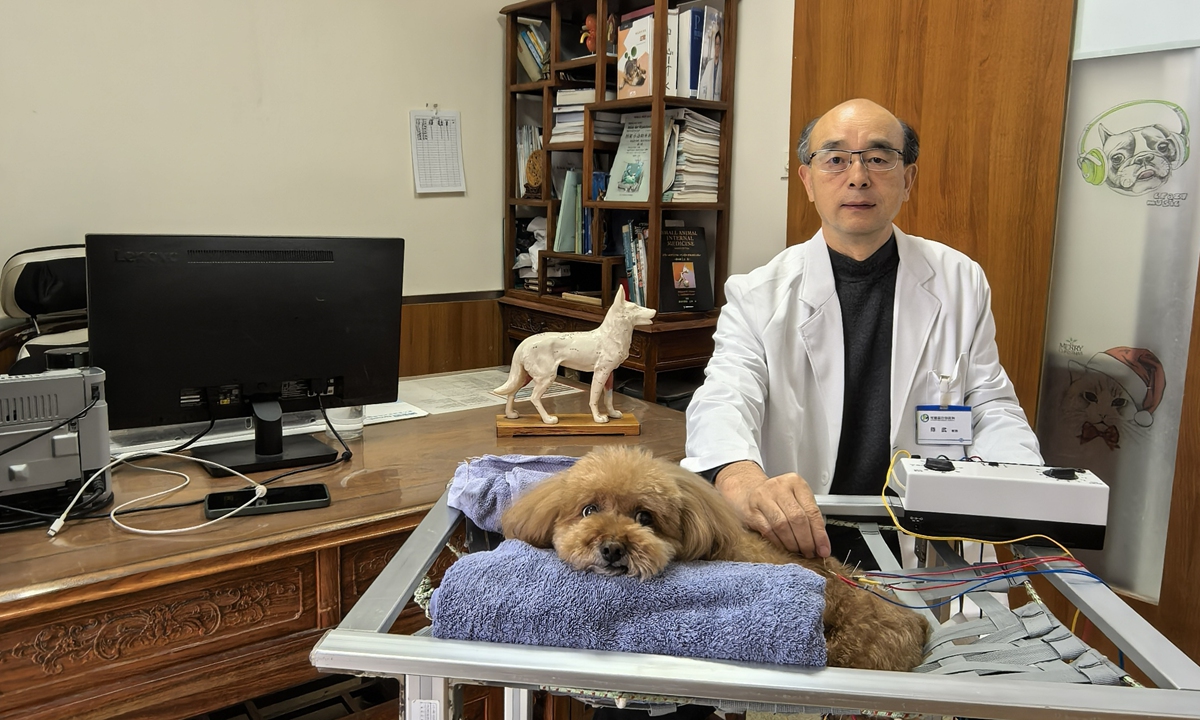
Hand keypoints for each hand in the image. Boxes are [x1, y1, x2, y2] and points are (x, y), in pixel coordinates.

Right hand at [714, 461, 829, 557]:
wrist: (747, 491)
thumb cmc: (776, 498)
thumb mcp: (795, 499)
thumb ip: (808, 517)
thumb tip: (821, 544)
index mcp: (795, 482)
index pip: (812, 511)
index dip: (819, 534)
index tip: (824, 549)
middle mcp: (779, 487)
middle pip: (798, 519)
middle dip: (806, 541)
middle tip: (810, 553)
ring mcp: (762, 498)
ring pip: (782, 526)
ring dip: (793, 544)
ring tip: (798, 551)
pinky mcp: (751, 512)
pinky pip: (768, 531)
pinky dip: (778, 543)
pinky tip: (784, 548)